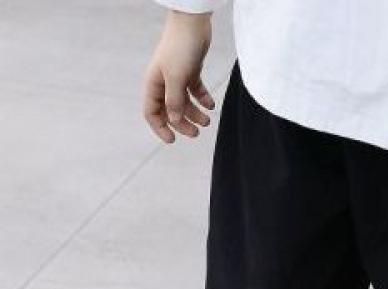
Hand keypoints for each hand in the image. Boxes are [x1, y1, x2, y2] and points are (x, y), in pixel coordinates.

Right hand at [143, 11, 214, 143]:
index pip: (151, 112)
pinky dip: (203, 99)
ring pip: (184, 103)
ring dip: (195, 114)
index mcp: (154, 83)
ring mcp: (177, 77)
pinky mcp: (191, 71)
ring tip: (208, 120)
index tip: (173, 140)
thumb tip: (174, 121)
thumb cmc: (180, 48)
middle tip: (197, 133)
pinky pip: (195, 91)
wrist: (193, 23)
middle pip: (170, 111)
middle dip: (182, 124)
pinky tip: (211, 105)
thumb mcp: (176, 78)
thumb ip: (174, 102)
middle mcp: (163, 82)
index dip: (160, 128)